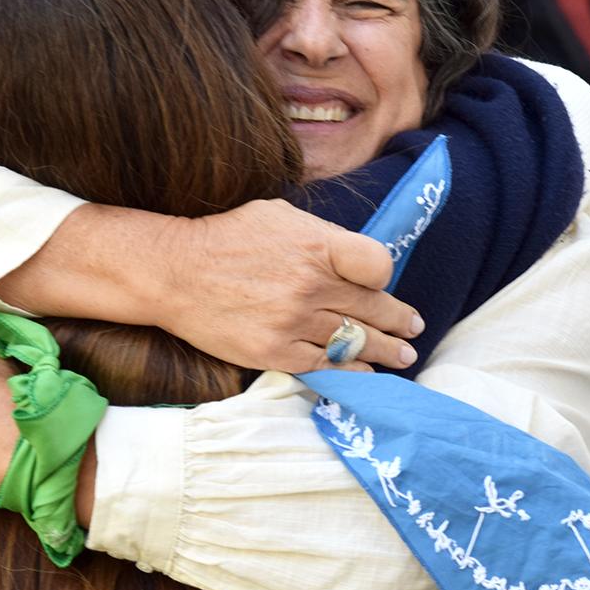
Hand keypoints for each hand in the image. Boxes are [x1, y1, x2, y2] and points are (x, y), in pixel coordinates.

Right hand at [158, 200, 423, 371]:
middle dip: (401, 322)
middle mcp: (311, 285)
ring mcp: (294, 322)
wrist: (175, 272)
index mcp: (317, 245)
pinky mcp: (275, 352)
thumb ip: (323, 239)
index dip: (384, 278)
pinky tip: (366, 373)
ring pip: (356, 342)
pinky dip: (351, 371)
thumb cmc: (228, 238)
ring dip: (385, 351)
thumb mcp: (280, 217)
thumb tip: (356, 261)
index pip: (378, 265)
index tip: (382, 284)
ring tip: (403, 357)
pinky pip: (326, 365)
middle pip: (374, 308)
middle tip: (414, 329)